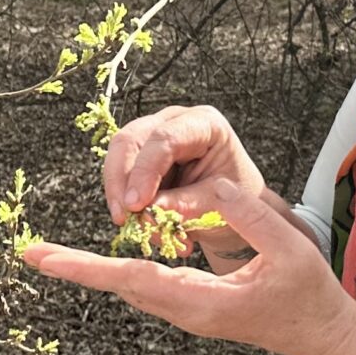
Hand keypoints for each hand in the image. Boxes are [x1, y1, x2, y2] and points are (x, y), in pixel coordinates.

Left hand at [22, 176, 355, 354]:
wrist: (323, 334)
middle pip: (120, 284)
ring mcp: (186, 313)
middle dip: (77, 267)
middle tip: (29, 252)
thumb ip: (241, 212)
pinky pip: (149, 283)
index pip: (132, 279)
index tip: (43, 260)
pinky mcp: (191, 306)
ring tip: (53, 254)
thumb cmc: (309, 291)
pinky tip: (109, 254)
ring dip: (98, 267)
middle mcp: (184, 312)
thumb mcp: (286, 244)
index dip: (85, 267)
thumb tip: (187, 195)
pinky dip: (125, 266)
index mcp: (201, 302)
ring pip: (133, 283)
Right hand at [102, 105, 266, 223]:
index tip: (135, 205)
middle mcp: (174, 122)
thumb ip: (186, 205)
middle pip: (129, 141)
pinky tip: (149, 230)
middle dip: (120, 183)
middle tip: (124, 219)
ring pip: (118, 161)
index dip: (145, 171)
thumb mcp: (219, 205)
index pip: (164, 139)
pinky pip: (121, 180)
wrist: (237, 211)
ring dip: (122, 200)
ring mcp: (153, 137)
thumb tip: (147, 212)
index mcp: (204, 124)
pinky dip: (127, 208)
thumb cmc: (237, 202)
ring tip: (146, 232)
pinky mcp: (141, 159)